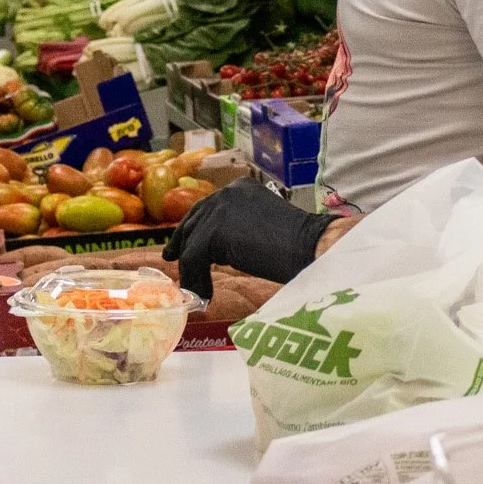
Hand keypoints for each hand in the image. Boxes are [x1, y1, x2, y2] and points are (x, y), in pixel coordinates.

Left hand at [161, 179, 335, 299]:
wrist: (310, 247)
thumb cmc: (298, 245)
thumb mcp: (262, 227)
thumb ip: (238, 228)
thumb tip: (216, 248)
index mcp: (240, 188)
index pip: (207, 208)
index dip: (193, 227)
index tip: (182, 245)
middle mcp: (226, 193)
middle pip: (194, 220)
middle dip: (182, 243)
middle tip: (172, 261)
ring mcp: (219, 209)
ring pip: (192, 244)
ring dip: (192, 271)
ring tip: (199, 291)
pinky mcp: (214, 231)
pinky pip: (194, 260)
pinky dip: (196, 280)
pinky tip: (206, 295)